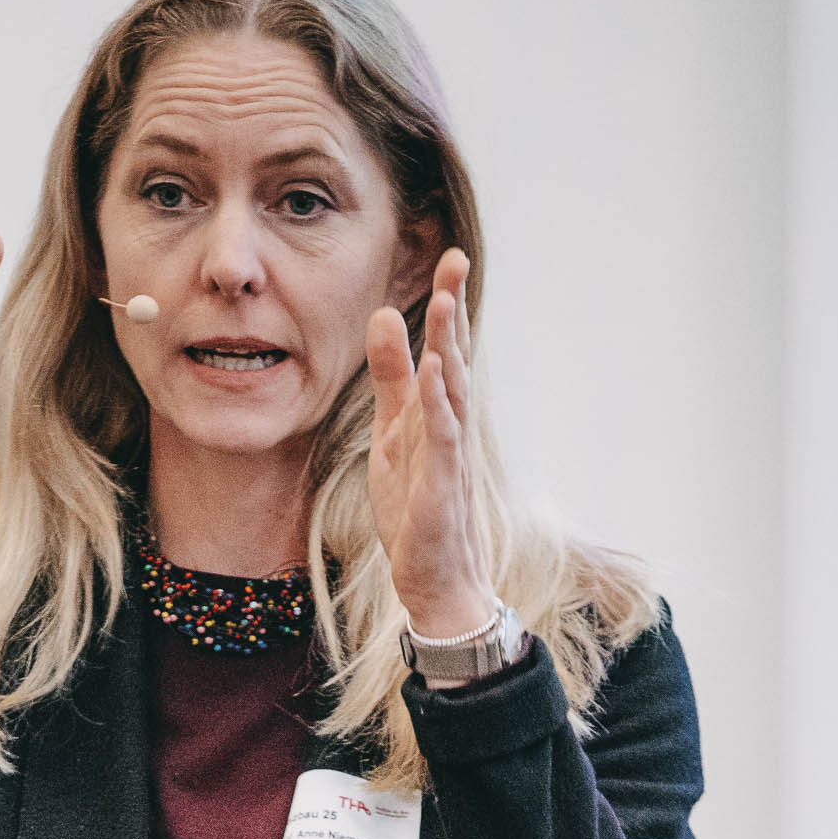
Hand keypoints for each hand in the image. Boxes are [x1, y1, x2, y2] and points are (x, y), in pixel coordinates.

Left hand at [365, 249, 490, 636]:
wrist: (436, 580)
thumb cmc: (417, 509)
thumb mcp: (392, 433)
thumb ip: (390, 379)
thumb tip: (381, 316)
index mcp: (436, 413)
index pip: (444, 349)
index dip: (445, 306)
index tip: (448, 257)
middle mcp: (449, 427)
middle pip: (455, 359)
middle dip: (454, 311)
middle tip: (456, 257)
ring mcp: (449, 456)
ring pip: (453, 392)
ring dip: (450, 347)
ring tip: (445, 301)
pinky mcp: (441, 487)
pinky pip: (443, 439)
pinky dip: (440, 405)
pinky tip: (435, 373)